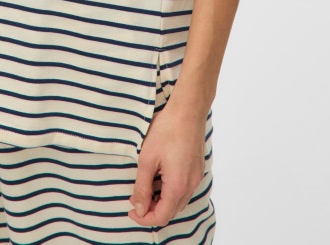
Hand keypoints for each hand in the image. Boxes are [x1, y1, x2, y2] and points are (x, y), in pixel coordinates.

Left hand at [128, 100, 205, 227]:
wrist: (188, 111)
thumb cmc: (166, 130)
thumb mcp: (147, 159)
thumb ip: (142, 187)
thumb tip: (139, 208)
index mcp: (177, 186)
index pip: (161, 216)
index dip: (144, 218)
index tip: (131, 210)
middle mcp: (190, 186)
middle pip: (171, 211)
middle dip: (152, 210)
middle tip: (136, 198)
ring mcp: (196, 177)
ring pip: (178, 201)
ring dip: (162, 201)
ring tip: (146, 187)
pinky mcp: (197, 169)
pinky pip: (184, 189)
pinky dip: (171, 191)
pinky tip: (160, 177)